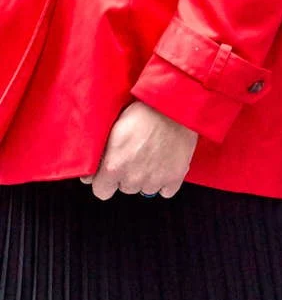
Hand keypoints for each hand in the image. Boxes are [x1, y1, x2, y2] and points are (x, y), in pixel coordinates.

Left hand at [83, 101, 197, 199]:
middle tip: (133, 156)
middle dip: (127, 176)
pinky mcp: (175, 177)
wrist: (172, 107)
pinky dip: (165, 181)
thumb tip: (88, 175)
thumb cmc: (141, 112)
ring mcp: (155, 180)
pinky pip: (166, 191)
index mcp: (113, 167)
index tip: (109, 173)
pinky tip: (164, 165)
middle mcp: (133, 178)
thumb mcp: (110, 129)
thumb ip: (98, 155)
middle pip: (125, 188)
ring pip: (145, 189)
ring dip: (146, 178)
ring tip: (150, 157)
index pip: (102, 191)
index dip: (104, 182)